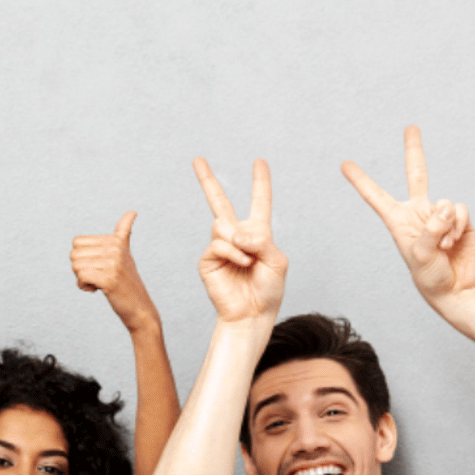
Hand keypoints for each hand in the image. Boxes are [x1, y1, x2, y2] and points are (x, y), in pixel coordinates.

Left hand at [72, 210, 157, 328]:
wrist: (139, 308)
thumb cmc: (126, 281)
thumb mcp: (125, 253)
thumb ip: (124, 233)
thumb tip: (132, 211)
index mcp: (116, 241)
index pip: (77, 242)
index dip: (82, 256)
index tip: (99, 264)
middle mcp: (115, 249)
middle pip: (74, 254)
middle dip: (81, 268)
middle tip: (98, 276)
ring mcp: (114, 263)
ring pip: (76, 266)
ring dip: (83, 279)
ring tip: (100, 283)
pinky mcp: (109, 279)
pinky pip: (81, 277)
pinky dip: (84, 286)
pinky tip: (97, 289)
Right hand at [193, 157, 287, 323]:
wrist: (252, 314)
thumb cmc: (268, 290)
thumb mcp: (277, 261)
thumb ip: (261, 240)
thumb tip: (235, 233)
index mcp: (257, 233)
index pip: (259, 202)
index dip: (260, 182)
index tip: (260, 162)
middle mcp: (236, 236)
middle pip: (219, 202)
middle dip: (207, 180)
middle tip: (197, 159)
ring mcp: (220, 246)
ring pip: (222, 225)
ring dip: (239, 242)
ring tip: (248, 260)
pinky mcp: (208, 259)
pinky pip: (218, 243)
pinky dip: (233, 252)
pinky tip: (241, 263)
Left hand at [341, 126, 474, 307]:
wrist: (457, 290)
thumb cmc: (431, 278)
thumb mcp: (421, 257)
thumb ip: (431, 230)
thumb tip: (445, 207)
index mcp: (398, 221)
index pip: (376, 197)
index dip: (361, 180)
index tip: (344, 164)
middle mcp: (418, 213)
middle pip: (417, 174)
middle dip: (414, 150)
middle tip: (411, 127)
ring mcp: (440, 215)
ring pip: (445, 202)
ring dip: (447, 225)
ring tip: (444, 246)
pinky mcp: (460, 219)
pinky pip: (460, 210)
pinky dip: (459, 225)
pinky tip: (455, 241)